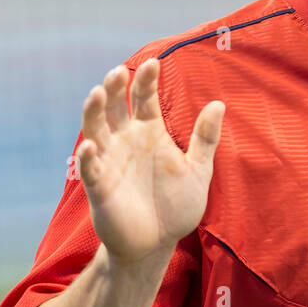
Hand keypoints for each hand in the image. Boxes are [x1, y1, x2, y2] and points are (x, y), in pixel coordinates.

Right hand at [75, 57, 224, 264]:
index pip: (144, 98)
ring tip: (97, 93)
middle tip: (119, 72)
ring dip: (93, 110)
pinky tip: (92, 146)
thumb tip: (219, 104)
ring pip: (95, 128)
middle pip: (114, 105)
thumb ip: (206, 139)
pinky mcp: (98, 186)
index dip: (147, 80)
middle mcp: (125, 140)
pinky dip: (88, 157)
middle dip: (114, 87)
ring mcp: (109, 161)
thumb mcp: (198, 170)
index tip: (154, 63)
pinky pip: (89, 168)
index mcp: (150, 132)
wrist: (158, 243)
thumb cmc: (176, 205)